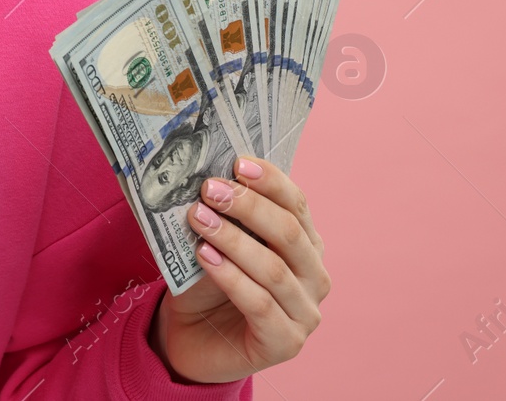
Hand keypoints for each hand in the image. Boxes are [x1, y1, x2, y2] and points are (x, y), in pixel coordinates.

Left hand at [148, 155, 330, 383]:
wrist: (191, 337)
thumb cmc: (207, 282)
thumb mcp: (216, 241)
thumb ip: (223, 214)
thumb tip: (209, 175)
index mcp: (305, 245)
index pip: (296, 205)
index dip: (270, 181)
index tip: (237, 162)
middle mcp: (314, 277)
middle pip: (288, 233)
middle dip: (248, 207)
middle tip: (210, 189)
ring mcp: (305, 313)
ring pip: (274, 269)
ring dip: (233, 240)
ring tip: (198, 219)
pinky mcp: (285, 343)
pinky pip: (260, 304)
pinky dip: (231, 277)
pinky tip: (205, 257)